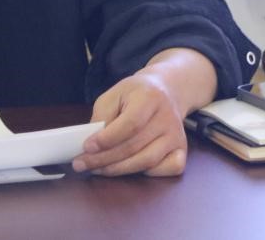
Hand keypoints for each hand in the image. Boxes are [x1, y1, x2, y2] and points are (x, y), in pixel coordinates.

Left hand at [73, 48, 216, 176]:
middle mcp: (168, 118)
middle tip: (82, 164)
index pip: (130, 124)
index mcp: (150, 98)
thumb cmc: (136, 94)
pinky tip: (129, 167)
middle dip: (105, 159)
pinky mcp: (182, 150)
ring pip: (147, 161)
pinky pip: (166, 170)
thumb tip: (92, 144)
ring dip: (119, 169)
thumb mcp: (114, 94)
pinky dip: (147, 173)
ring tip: (97, 169)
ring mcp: (177, 136)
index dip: (107, 139)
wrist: (167, 91)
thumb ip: (102, 116)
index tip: (86, 147)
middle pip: (135, 146)